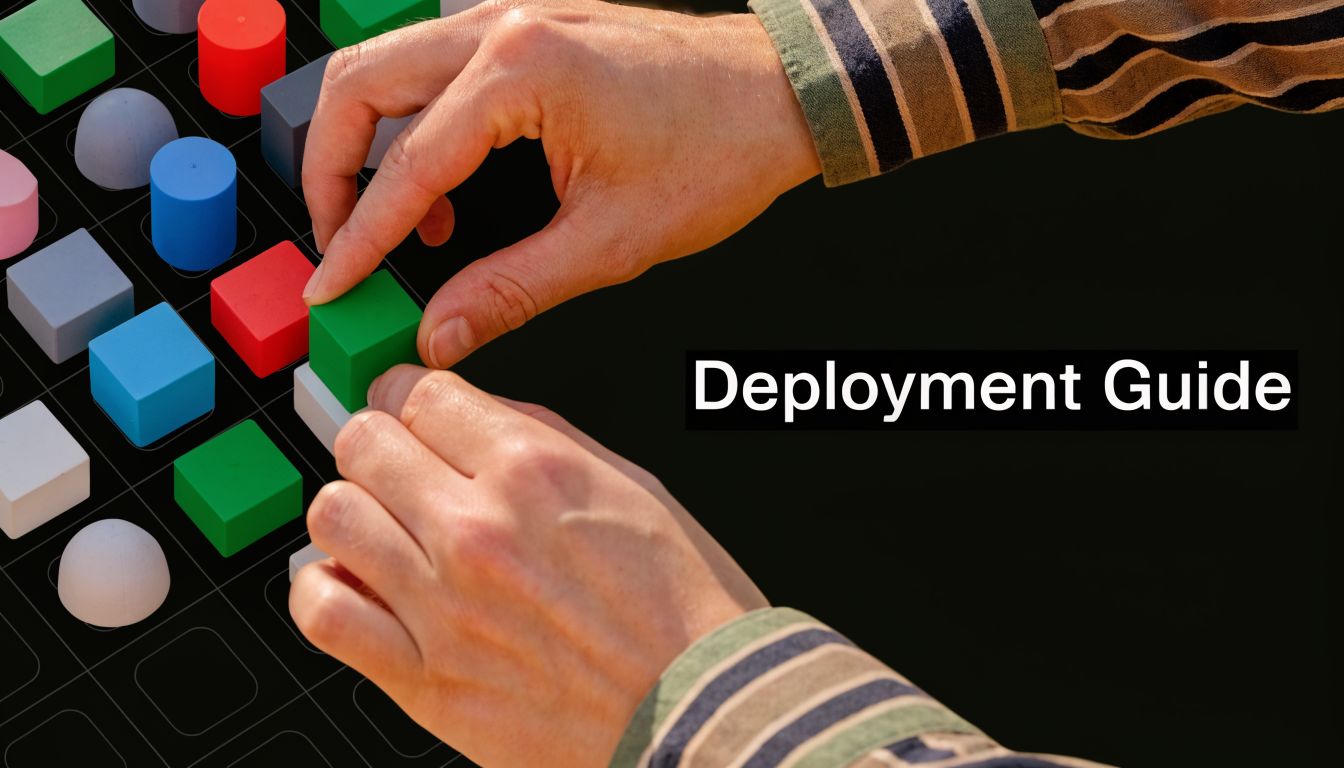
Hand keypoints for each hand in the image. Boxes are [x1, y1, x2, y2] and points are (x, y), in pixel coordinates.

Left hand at [288, 366, 768, 765]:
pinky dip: (323, 589)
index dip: (410, 399)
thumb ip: (542, 439)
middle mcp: (477, 527)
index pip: (418, 393)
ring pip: (332, 515)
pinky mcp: (423, 677)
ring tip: (379, 528)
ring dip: (350, 511)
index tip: (410, 414)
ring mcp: (442, 604)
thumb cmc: (683, 609)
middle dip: (376, 444)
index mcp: (533, 469)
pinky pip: (322, 613)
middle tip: (395, 467)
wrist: (699, 711)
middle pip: (362, 442)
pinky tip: (356, 586)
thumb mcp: (634, 487)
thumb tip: (475, 416)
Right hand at [302, 0, 819, 367]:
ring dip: (368, 145)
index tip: (330, 287)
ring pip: (387, 68)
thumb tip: (439, 333)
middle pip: (359, 87)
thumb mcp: (611, 241)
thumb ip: (511, 289)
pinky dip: (416, 126)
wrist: (780, 94)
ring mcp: (511, 14)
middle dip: (330, 172)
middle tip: (341, 247)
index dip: (359, 239)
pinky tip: (452, 192)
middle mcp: (501, 25)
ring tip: (404, 229)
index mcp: (519, 71)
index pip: (405, 166)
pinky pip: (434, 68)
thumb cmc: (718, 152)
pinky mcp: (526, 25)